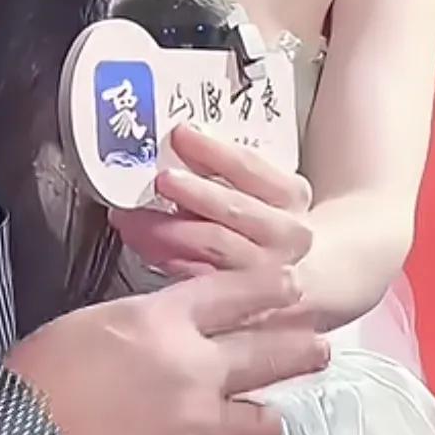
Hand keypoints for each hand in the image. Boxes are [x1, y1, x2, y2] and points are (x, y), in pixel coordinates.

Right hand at [4, 266, 327, 434]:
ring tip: (264, 416)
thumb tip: (161, 337)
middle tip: (321, 347)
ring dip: (261, 415)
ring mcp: (201, 431)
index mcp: (163, 323)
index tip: (292, 284)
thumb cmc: (36, 382)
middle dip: (300, 347)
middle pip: (269, 353)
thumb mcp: (86, 326)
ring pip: (260, 420)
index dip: (268, 287)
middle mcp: (195, 371)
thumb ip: (138, 326)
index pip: (233, 293)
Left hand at [111, 123, 312, 280]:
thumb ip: (220, 166)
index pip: (249, 166)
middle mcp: (286, 234)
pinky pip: (198, 276)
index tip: (180, 134)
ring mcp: (266, 270)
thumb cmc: (264, 217)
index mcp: (290, 194)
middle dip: (193, 192)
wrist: (302, 268)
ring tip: (132, 216)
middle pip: (235, 209)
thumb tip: (177, 141)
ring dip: (166, 229)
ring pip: (214, 246)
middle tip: (160, 179)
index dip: (213, 150)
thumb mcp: (259, 185)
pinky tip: (142, 244)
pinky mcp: (243, 300)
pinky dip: (165, 258)